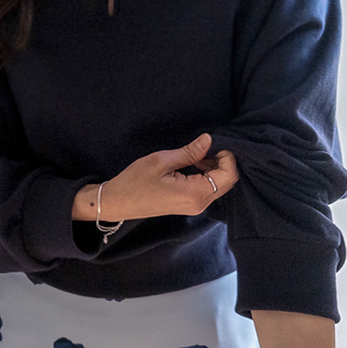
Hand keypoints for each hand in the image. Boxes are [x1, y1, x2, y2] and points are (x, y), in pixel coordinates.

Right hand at [72, 134, 238, 220]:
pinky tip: (192, 166)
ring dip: (214, 169)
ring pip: (219, 186)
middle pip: (227, 182)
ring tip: (196, 156)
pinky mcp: (189, 206)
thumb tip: (209, 139)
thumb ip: (189, 152)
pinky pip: (208, 190)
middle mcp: (199, 204)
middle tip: (204, 148)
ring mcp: (195, 207)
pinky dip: (206, 176)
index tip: (214, 144)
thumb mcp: (161, 161)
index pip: (229, 176)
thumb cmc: (135, 181)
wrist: (118, 202)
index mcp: (194, 193)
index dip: (228, 157)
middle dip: (222, 162)